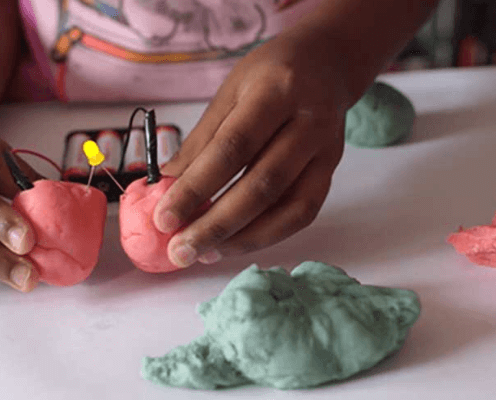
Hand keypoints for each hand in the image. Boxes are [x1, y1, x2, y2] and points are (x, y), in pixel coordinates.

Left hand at [155, 31, 348, 267]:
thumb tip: (165, 185)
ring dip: (242, 238)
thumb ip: (202, 139)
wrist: (328, 62)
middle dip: (215, 225)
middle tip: (179, 250)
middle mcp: (309, 122)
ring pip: (287, 207)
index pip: (232, 148)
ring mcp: (327, 150)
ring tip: (203, 253)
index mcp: (276, 91)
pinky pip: (302, 213)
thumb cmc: (270, 74)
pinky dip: (267, 234)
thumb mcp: (230, 91)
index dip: (196, 187)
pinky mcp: (332, 171)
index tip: (164, 218)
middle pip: (262, 185)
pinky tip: (234, 243)